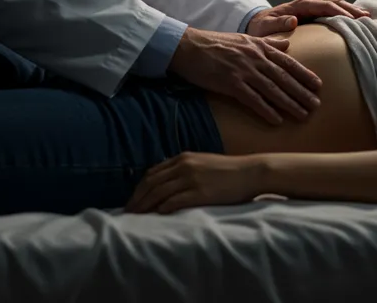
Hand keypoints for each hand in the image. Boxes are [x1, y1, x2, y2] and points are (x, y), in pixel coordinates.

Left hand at [124, 152, 263, 213]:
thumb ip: (184, 169)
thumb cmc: (227, 171)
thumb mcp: (202, 163)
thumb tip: (166, 182)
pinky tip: (157, 214)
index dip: (139, 188)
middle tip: (128, 212)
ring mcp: (192, 179)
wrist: (249, 172)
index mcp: (183, 158)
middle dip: (137, 198)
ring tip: (137, 217)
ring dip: (145, 205)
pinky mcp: (200, 192)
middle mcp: (184, 166)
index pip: (152, 173)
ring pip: (159, 192)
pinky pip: (175, 200)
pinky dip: (163, 207)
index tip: (132, 200)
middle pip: (152, 183)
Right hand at [168, 27, 321, 124]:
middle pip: (284, 77)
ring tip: (303, 115)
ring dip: (290, 103)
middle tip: (317, 105)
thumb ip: (267, 42)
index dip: (304, 74)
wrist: (189, 46)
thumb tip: (287, 43)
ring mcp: (243, 70)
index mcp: (259, 47)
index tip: (318, 85)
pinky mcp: (230, 83)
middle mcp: (255, 58)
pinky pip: (252, 99)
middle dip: (302, 92)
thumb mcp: (245, 38)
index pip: (288, 61)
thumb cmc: (215, 43)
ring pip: (272, 89)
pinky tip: (277, 120)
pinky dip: (266, 110)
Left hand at [246, 0, 370, 36]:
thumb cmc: (261, 28)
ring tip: (368, 18)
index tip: (352, 21)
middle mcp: (309, 4)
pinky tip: (358, 22)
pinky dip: (346, 15)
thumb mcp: (265, 28)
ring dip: (351, 11)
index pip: (323, 6)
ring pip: (336, 6)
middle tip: (367, 18)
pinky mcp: (315, 16)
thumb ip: (278, 23)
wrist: (257, 25)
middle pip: (334, 3)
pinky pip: (333, 13)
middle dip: (350, 9)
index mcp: (299, 6)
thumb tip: (293, 20)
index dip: (338, 12)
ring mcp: (313, 9)